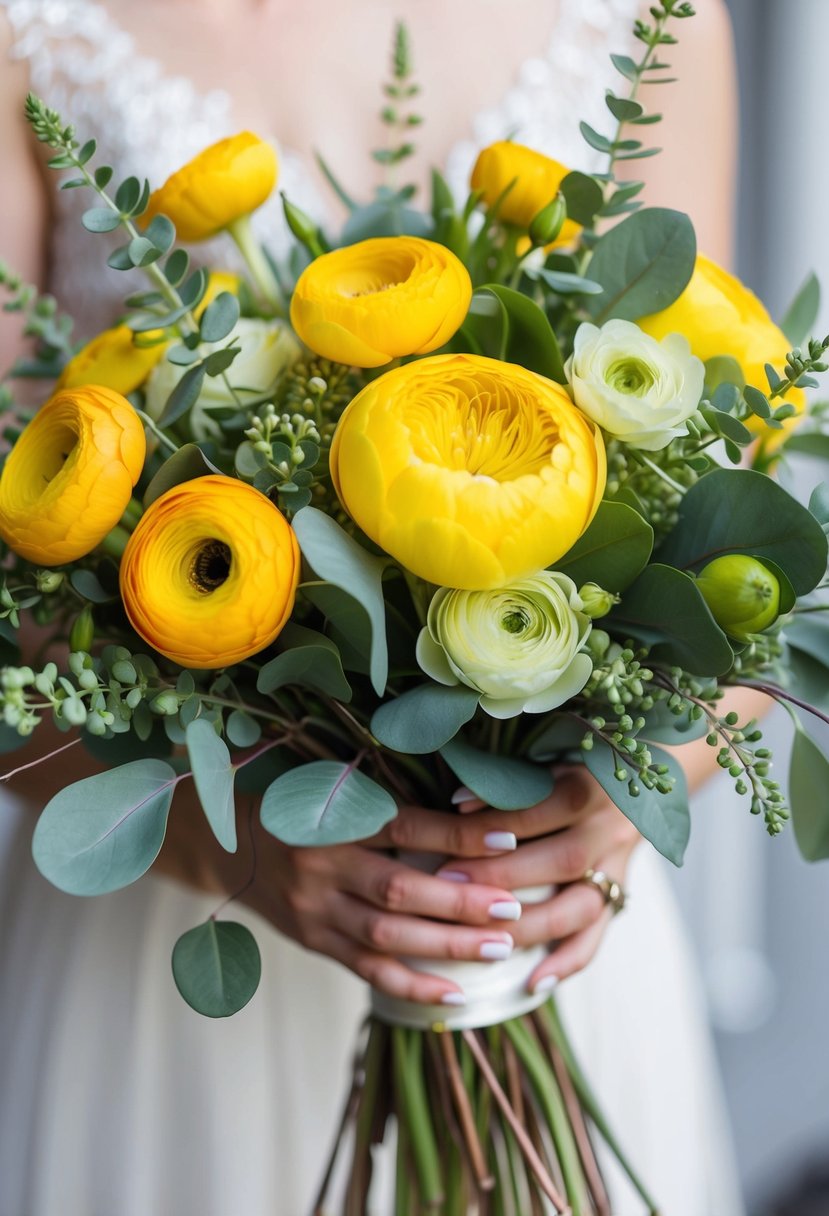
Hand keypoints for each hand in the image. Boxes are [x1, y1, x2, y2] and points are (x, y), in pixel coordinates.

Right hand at [158, 790, 531, 1005]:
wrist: (227, 841)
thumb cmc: (299, 803)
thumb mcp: (334, 787)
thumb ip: (388, 800)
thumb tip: (472, 806)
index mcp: (333, 815)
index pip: (405, 827)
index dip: (456, 836)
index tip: (507, 841)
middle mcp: (320, 864)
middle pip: (400, 889)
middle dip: (461, 902)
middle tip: (513, 908)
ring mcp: (313, 908)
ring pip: (386, 935)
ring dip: (447, 946)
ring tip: (499, 947)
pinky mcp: (312, 940)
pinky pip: (366, 969)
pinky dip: (411, 984)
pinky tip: (454, 995)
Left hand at [432, 768, 639, 991]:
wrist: (631, 785)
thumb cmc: (566, 769)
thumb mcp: (545, 761)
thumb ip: (511, 780)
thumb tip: (457, 804)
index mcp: (592, 785)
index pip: (543, 805)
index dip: (498, 815)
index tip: (451, 818)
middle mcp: (611, 828)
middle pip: (561, 859)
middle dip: (502, 874)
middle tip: (448, 883)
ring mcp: (618, 868)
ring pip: (579, 906)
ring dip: (528, 925)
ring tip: (480, 936)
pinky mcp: (618, 898)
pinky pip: (596, 938)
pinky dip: (564, 963)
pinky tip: (531, 983)